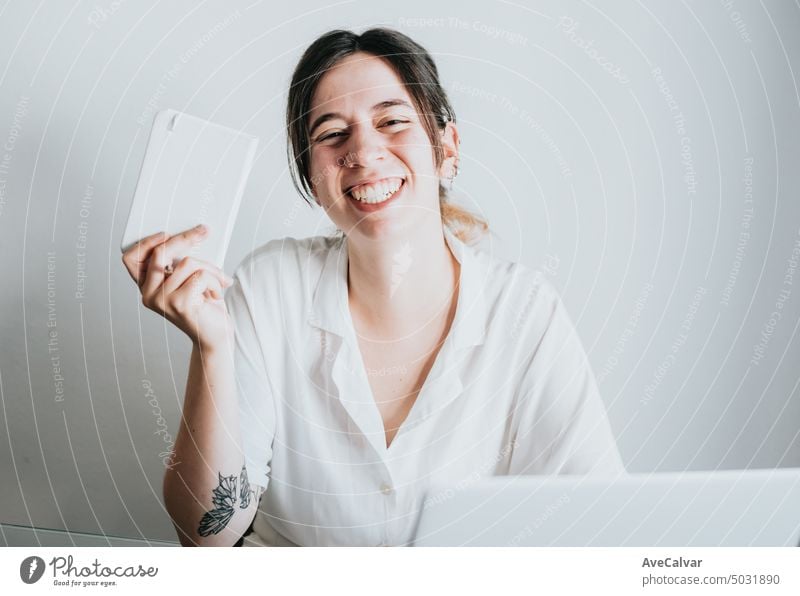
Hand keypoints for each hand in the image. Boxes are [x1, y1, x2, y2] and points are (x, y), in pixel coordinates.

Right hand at [121, 225, 234, 349]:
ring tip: (218, 282)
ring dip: (210, 269)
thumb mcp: (188, 281)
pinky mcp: (179, 304)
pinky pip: (201, 275)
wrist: (215, 338)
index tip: (166, 233)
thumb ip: (180, 264)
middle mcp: (149, 294)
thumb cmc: (204, 307)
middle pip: (160, 253)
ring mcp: (162, 300)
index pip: (131, 259)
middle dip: (185, 238)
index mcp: (147, 287)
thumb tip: (193, 235)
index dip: (146, 242)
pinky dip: (215, 281)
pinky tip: (216, 294)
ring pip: (187, 262)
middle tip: (204, 231)